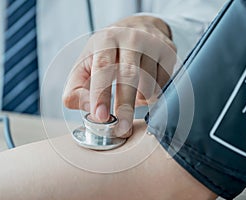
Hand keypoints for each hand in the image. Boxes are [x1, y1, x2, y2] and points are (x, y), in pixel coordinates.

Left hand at [63, 15, 176, 136]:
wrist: (136, 29)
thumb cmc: (105, 54)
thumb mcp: (85, 66)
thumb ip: (76, 90)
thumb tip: (89, 111)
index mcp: (106, 39)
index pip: (102, 67)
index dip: (101, 93)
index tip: (101, 117)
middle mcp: (131, 37)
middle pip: (130, 75)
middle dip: (125, 106)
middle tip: (122, 129)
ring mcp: (153, 42)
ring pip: (150, 83)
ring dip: (141, 100)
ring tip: (132, 96)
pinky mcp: (169, 51)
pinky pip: (164, 84)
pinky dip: (154, 94)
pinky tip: (145, 87)